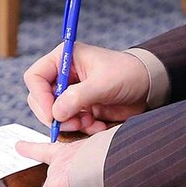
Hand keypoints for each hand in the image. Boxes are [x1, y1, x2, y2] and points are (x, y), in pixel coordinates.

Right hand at [24, 41, 153, 135]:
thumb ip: (78, 97)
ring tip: (90, 123)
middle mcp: (64, 75)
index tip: (52, 114)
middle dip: (55, 115)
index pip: (35, 77)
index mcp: (64, 58)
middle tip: (73, 123)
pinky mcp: (80, 107)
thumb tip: (56, 114)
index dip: (39, 97)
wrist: (150, 87)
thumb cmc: (129, 74)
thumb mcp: (104, 84)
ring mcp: (71, 92)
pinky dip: (81, 128)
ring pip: (54, 114)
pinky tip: (97, 125)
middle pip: (40, 99)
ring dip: (70, 123)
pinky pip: (69, 123)